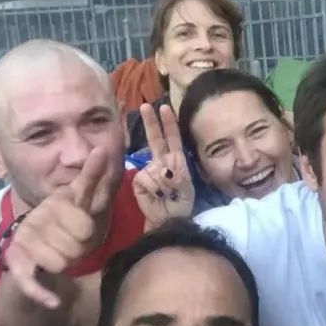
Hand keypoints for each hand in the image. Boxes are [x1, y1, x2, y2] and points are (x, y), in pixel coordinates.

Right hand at [3, 147, 110, 308]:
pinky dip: (43, 294)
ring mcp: (25, 239)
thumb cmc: (68, 224)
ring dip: (68, 263)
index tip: (90, 203)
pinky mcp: (16, 262)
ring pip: (63, 260)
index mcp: (58, 201)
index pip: (84, 203)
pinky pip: (32, 282)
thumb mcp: (84, 202)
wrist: (36, 253)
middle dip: (83, 246)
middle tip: (75, 243)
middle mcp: (39, 216)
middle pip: (80, 238)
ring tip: (61, 255)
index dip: (89, 217)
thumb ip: (93, 179)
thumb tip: (100, 150)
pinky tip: (54, 301)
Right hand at [133, 102, 194, 229]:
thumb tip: (162, 169)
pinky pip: (145, 178)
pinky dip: (152, 188)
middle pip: (155, 138)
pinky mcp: (138, 181)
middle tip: (145, 106)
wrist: (169, 219)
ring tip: (166, 194)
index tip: (165, 107)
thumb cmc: (181, 203)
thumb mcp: (187, 187)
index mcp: (176, 159)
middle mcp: (161, 161)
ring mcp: (149, 170)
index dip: (169, 123)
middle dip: (150, 122)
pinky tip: (155, 195)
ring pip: (154, 168)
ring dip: (163, 183)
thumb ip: (176, 175)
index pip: (173, 138)